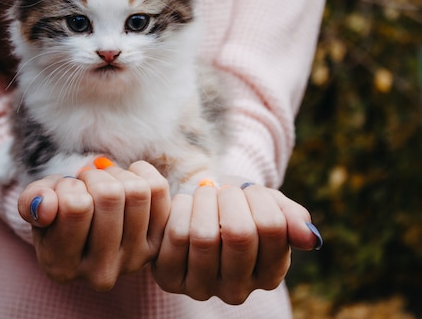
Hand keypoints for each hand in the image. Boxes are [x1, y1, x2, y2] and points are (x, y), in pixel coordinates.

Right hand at [18, 160, 171, 290]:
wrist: (87, 220)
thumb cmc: (57, 209)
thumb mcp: (35, 204)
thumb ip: (31, 203)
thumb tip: (44, 206)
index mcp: (62, 267)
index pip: (76, 207)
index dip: (69, 186)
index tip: (64, 192)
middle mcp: (100, 273)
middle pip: (110, 196)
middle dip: (94, 177)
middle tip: (85, 183)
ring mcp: (134, 260)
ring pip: (137, 192)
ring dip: (116, 175)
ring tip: (103, 182)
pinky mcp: (158, 243)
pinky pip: (158, 190)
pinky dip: (140, 172)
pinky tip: (125, 179)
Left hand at [152, 181, 320, 303]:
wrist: (198, 208)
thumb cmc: (238, 206)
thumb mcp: (269, 206)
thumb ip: (292, 219)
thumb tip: (311, 239)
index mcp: (269, 275)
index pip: (272, 228)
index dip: (258, 198)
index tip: (249, 190)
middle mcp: (237, 291)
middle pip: (239, 234)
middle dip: (231, 198)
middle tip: (225, 189)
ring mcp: (202, 288)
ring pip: (204, 236)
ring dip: (204, 201)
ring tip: (205, 195)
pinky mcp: (170, 279)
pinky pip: (175, 236)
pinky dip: (181, 208)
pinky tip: (185, 206)